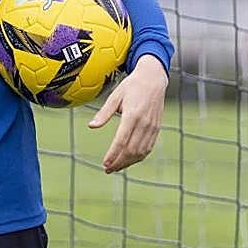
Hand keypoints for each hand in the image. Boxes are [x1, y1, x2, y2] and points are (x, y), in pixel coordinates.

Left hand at [88, 54, 167, 172]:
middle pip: (131, 149)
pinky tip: (129, 160)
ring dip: (128, 162)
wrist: (153, 78)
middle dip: (119, 162)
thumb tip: (91, 126)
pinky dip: (138, 157)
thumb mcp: (115, 96)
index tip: (105, 163)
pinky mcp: (156, 128)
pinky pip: (148, 147)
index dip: (113, 154)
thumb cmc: (131, 86)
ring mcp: (152, 127)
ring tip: (116, 167)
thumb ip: (104, 113)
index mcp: (132, 115)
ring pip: (141, 151)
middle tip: (107, 169)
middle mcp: (144, 123)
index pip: (121, 140)